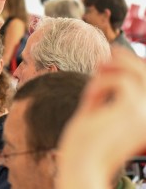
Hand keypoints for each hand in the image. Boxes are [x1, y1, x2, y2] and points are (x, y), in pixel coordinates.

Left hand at [57, 48, 145, 188]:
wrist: (79, 164)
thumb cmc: (86, 143)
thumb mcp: (98, 112)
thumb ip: (105, 92)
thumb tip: (105, 66)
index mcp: (144, 120)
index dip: (136, 67)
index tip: (116, 55)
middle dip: (128, 60)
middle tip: (107, 53)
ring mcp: (144, 113)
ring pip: (138, 74)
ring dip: (113, 70)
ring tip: (96, 71)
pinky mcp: (131, 110)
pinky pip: (119, 81)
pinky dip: (100, 85)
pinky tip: (89, 99)